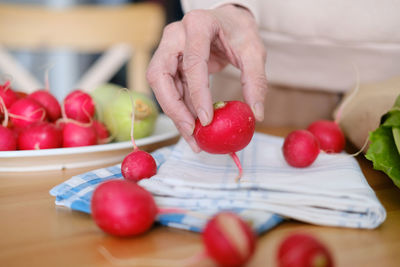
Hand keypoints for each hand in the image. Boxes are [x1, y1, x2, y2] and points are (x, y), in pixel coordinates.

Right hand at [146, 4, 266, 151]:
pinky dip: (180, 109)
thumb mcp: (254, 52)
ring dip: (176, 113)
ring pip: (161, 86)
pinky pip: (170, 90)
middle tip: (191, 133)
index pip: (192, 62)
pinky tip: (192, 126)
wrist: (228, 22)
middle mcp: (175, 35)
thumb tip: (256, 114)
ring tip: (193, 137)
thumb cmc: (239, 32)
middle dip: (174, 108)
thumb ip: (256, 81)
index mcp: (198, 24)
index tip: (206, 120)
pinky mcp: (169, 63)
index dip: (197, 94)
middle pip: (161, 76)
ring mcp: (168, 49)